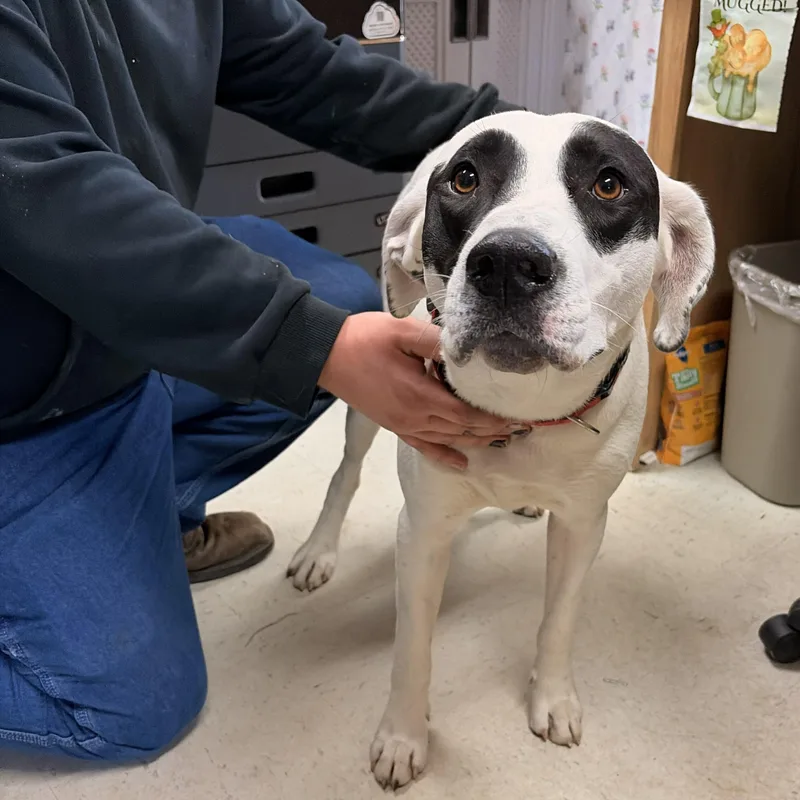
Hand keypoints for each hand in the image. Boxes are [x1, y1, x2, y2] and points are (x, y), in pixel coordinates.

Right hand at [319, 312, 520, 469]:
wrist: (325, 354)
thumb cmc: (363, 339)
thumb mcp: (403, 332)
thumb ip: (438, 342)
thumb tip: (467, 350)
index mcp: (419, 395)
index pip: (466, 413)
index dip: (492, 418)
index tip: (516, 416)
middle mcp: (414, 416)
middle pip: (462, 429)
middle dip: (492, 430)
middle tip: (519, 428)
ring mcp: (403, 424)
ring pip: (448, 439)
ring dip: (475, 440)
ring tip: (501, 439)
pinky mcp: (394, 425)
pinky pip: (424, 446)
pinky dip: (445, 455)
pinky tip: (461, 463)